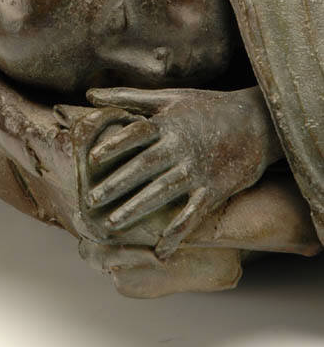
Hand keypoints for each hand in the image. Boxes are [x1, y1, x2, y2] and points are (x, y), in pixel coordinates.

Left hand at [84, 86, 280, 258]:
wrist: (257, 122)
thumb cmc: (206, 107)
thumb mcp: (169, 97)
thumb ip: (128, 97)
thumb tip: (89, 95)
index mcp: (169, 124)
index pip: (138, 133)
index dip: (115, 144)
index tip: (93, 158)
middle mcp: (181, 147)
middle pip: (144, 166)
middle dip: (117, 184)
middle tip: (91, 200)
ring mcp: (198, 170)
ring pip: (163, 192)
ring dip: (137, 209)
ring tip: (112, 223)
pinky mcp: (215, 190)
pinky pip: (193, 215)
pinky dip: (178, 233)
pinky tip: (161, 250)